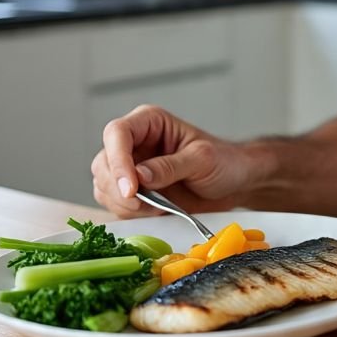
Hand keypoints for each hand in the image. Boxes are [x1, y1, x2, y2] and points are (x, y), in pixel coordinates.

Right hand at [91, 104, 254, 218]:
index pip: (117, 133)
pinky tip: (155, 212)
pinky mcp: (132, 191)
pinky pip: (114, 204)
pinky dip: (129, 213)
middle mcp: (134, 143)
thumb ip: (171, 166)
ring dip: (125, 204)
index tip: (131, 188)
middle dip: (119, 189)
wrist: (233, 184)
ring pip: (104, 186)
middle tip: (144, 204)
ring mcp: (130, 167)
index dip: (118, 161)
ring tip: (158, 207)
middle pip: (103, 162)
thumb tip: (140, 176)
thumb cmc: (223, 162)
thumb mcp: (202, 159)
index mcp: (149, 122)